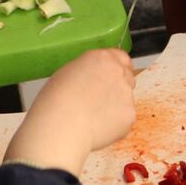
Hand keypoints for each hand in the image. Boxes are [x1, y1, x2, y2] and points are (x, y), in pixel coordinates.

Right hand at [6, 47, 136, 174]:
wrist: (61, 128)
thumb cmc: (55, 103)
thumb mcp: (66, 73)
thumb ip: (88, 71)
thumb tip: (93, 77)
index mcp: (101, 59)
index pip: (120, 57)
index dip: (115, 68)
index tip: (109, 77)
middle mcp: (118, 73)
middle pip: (126, 77)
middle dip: (116, 87)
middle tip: (99, 100)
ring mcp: (127, 94)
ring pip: (126, 99)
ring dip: (115, 106)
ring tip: (92, 117)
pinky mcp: (130, 115)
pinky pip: (124, 118)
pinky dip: (115, 124)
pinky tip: (97, 127)